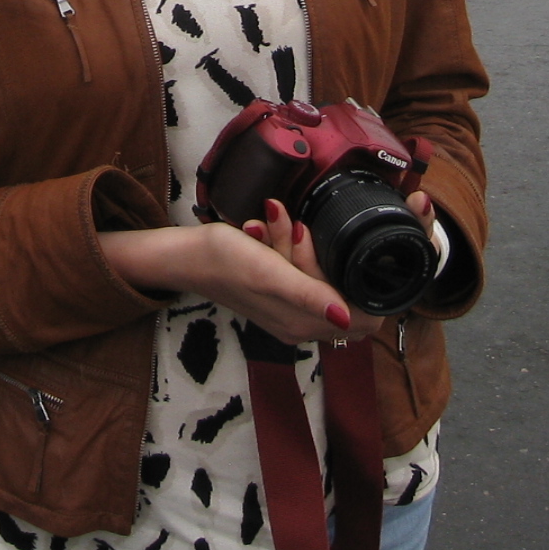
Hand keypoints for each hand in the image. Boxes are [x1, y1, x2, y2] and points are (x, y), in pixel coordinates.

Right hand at [101, 217, 351, 347]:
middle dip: (326, 260)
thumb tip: (348, 317)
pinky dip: (287, 247)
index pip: (363, 317)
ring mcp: (287, 309)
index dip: (361, 286)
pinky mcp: (275, 294)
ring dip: (302, 248)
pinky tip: (265, 229)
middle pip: (341, 293)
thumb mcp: (271, 272)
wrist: (186, 256)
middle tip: (297, 235)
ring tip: (276, 227)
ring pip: (318, 276)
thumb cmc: (225, 261)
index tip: (340, 254)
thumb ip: (310, 294)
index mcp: (304, 322)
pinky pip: (297, 268)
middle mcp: (300, 322)